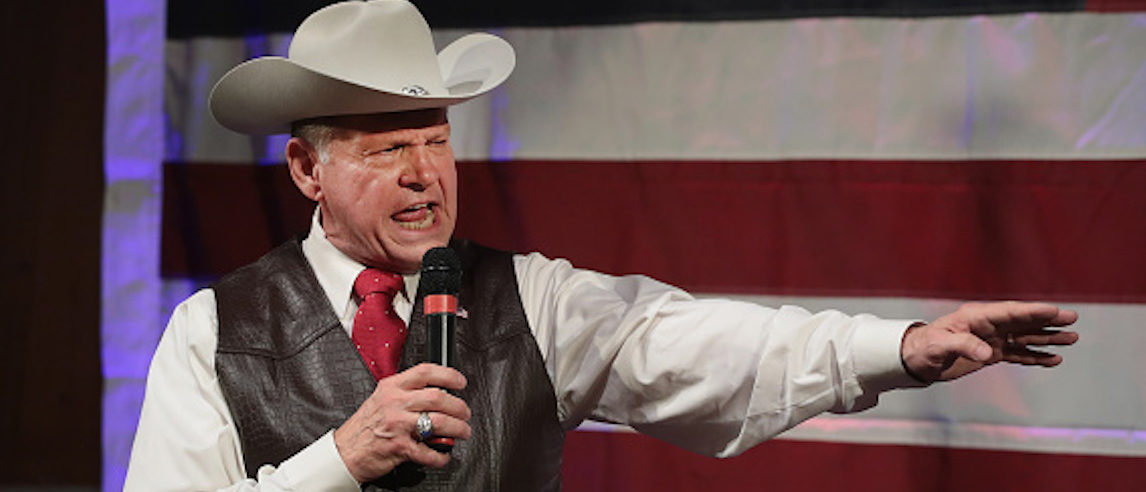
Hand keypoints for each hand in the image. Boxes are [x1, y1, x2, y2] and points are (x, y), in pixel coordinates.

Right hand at [333, 363, 470, 482]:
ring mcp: (398, 425)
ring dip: (458, 428)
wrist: (344, 451)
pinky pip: (429, 452)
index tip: (460, 382)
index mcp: (392, 387)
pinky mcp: (400, 447)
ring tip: (463, 431)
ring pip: (439, 422)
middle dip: (459, 406)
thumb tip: (436, 391)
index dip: (448, 375)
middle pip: (438, 398)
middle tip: (465, 412)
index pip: (425, 372)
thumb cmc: (363, 427)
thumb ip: (405, 392)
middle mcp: (395, 403)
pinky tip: (444, 454)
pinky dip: (441, 455)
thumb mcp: (380, 398)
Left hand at [900, 301, 1078, 382]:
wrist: (914, 360)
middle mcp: (987, 325)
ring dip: (1047, 338)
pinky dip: (1035, 357)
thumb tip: (988, 352)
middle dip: (1047, 320)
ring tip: (1071, 338)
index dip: (1031, 312)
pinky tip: (1053, 359)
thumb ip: (964, 345)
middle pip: (1023, 322)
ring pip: (1025, 337)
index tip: (1054, 310)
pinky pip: (1018, 354)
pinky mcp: (990, 354)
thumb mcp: (939, 345)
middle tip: (1072, 318)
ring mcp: (991, 339)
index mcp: (975, 316)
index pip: (1009, 312)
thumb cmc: (923, 348)